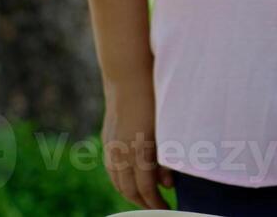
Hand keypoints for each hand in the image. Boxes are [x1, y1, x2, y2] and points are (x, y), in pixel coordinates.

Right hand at [101, 81, 169, 209]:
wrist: (129, 74)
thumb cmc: (155, 98)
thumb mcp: (165, 129)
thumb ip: (166, 158)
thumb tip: (168, 183)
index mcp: (138, 150)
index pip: (145, 189)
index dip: (156, 203)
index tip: (168, 210)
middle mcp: (120, 151)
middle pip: (128, 190)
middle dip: (144, 203)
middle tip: (159, 209)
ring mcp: (111, 145)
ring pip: (117, 181)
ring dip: (131, 194)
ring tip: (148, 199)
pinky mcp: (108, 139)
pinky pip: (111, 169)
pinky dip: (122, 180)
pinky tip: (133, 180)